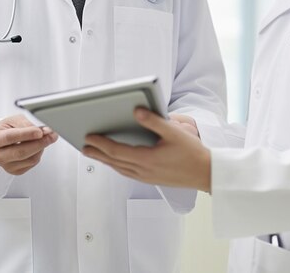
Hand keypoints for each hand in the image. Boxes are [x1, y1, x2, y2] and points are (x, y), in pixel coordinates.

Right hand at [0, 114, 57, 175]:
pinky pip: (32, 163)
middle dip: (40, 143)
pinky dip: (39, 153)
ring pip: (30, 159)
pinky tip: (38, 145)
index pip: (10, 137)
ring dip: (42, 147)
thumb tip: (43, 131)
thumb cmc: (6, 129)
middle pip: (21, 152)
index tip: (40, 131)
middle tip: (52, 135)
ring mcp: (6, 166)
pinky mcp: (15, 171)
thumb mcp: (13, 120)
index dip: (26, 134)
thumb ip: (27, 124)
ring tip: (46, 137)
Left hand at [83, 108, 210, 191]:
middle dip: (98, 153)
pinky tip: (116, 161)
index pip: (117, 151)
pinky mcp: (151, 179)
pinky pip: (128, 172)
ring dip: (106, 160)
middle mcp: (144, 171)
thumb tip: (136, 110)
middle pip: (114, 161)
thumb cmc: (192, 152)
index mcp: (147, 159)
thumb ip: (154, 121)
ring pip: (120, 168)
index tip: (88, 137)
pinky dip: (118, 165)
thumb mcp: (174, 132)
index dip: (101, 144)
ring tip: (95, 153)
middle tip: (83, 146)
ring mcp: (147, 177)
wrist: (206, 174)